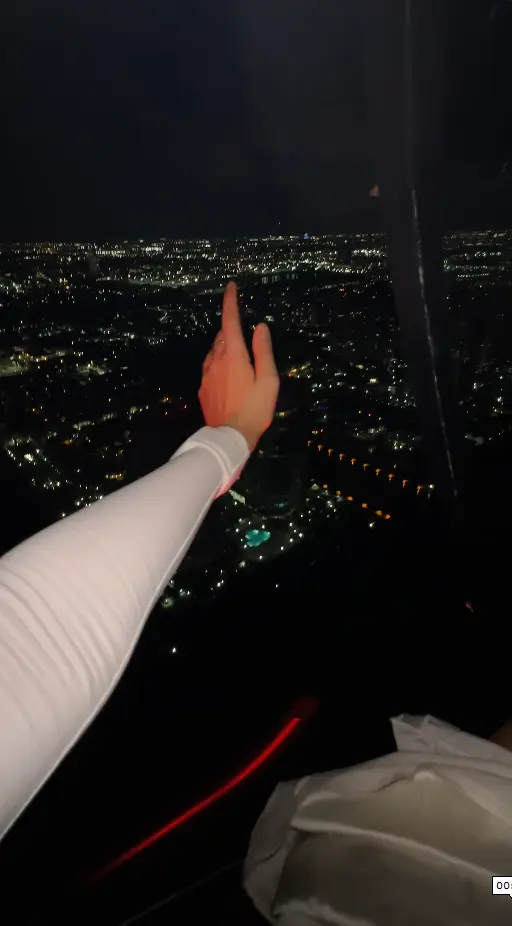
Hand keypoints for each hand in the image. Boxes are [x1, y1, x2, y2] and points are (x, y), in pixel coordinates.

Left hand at [199, 281, 279, 451]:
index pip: (230, 321)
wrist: (229, 438)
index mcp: (234, 355)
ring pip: (214, 351)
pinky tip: (229, 376)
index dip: (230, 302)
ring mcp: (207, 376)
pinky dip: (219, 363)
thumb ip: (264, 351)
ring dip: (225, 346)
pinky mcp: (203, 390)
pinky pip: (210, 368)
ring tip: (239, 356)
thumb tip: (260, 328)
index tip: (231, 287)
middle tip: (244, 333)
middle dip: (231, 329)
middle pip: (222, 336)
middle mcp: (216, 361)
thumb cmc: (255, 409)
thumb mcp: (268, 380)